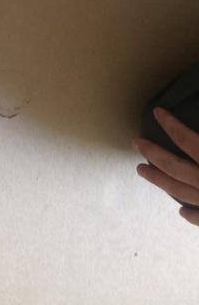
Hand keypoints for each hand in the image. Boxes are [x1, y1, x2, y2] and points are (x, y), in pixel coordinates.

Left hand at [133, 107, 198, 224]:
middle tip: (135, 142)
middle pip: (174, 166)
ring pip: (180, 191)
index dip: (171, 125)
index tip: (157, 112)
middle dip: (152, 153)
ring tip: (142, 170)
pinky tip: (181, 211)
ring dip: (159, 181)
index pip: (187, 140)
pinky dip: (191, 214)